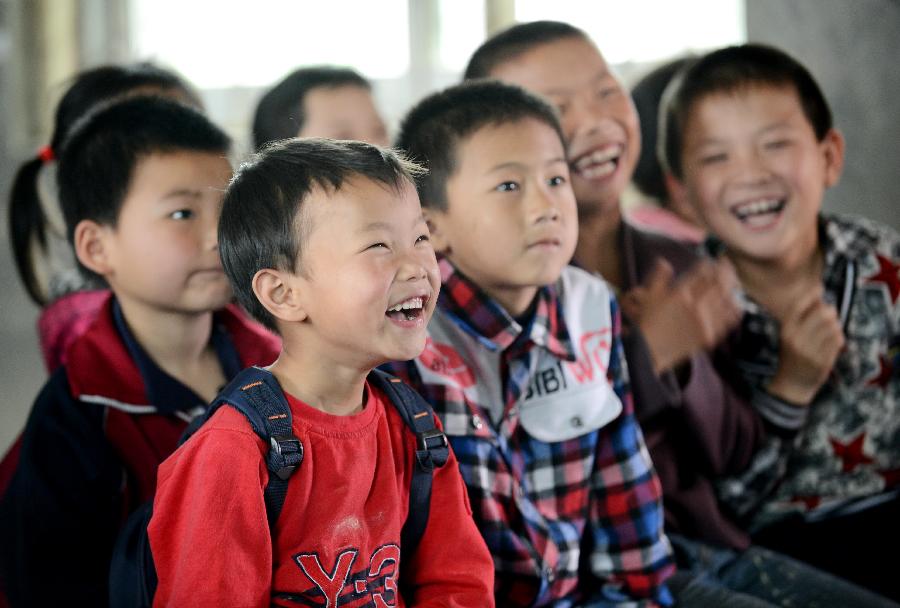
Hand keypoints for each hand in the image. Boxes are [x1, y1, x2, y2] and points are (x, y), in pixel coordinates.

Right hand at [624, 258, 741, 374]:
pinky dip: (734, 309)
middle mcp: (696, 306)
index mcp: (681, 294)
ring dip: (732, 288)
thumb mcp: (649, 296)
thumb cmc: (647, 323)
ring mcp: (705, 322)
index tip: (711, 260)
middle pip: (720, 283)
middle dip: (725, 271)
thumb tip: (664, 262)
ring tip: (732, 282)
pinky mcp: (710, 336)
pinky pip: (729, 320)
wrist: (649, 352)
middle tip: (726, 266)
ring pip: (728, 300)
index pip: (702, 272)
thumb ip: (659, 277)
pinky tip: (734, 303)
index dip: (709, 263)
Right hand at [766, 287, 844, 404]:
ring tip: (832, 329)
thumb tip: (817, 292)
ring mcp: (810, 350)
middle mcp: (797, 339)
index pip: (800, 305)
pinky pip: (838, 340)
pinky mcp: (823, 361)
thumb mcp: (788, 335)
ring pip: (833, 326)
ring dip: (836, 325)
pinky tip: (834, 341)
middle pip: (823, 313)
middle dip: (830, 311)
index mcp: (786, 330)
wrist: (792, 384)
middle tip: (830, 315)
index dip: (812, 294)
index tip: (819, 289)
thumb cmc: (792, 355)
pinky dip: (839, 338)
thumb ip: (800, 317)